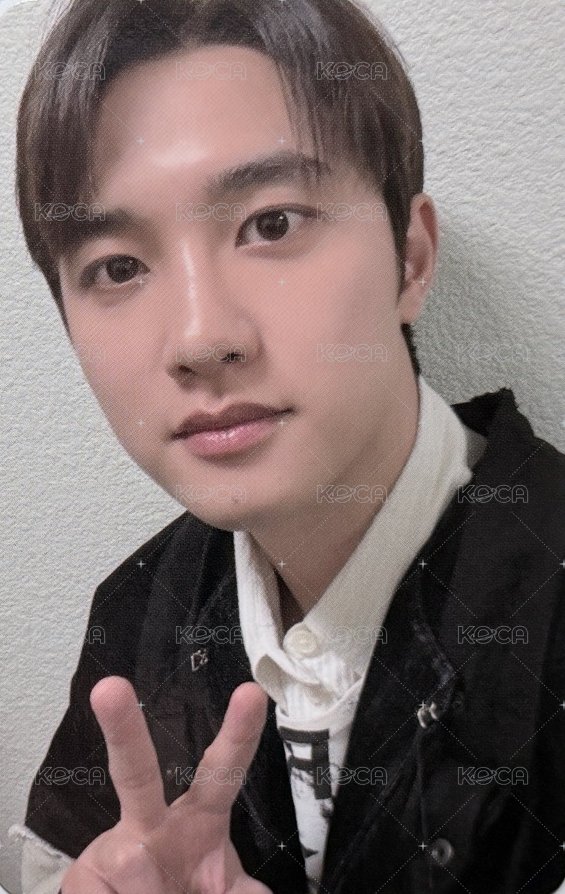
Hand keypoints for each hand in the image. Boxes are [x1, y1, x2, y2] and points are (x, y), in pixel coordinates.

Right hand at [60, 676, 272, 892]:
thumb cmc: (189, 892)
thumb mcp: (229, 893)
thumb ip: (247, 892)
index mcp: (201, 819)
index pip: (223, 771)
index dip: (239, 734)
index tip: (251, 692)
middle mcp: (154, 823)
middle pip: (136, 771)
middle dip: (122, 728)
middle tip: (110, 688)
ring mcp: (117, 847)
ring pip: (132, 864)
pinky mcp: (85, 873)